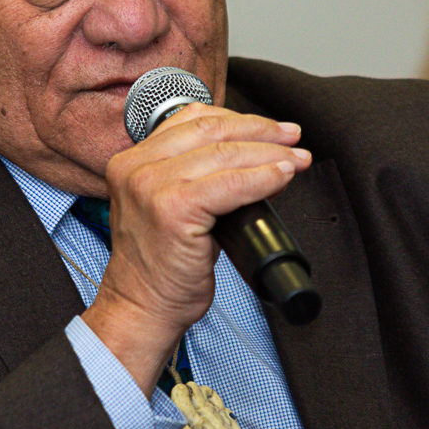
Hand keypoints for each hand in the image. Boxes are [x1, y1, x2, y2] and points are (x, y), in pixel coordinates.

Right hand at [83, 103, 309, 394]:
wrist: (143, 308)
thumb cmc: (161, 265)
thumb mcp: (170, 205)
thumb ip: (197, 174)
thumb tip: (259, 156)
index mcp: (132, 160)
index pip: (192, 119)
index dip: (239, 119)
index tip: (271, 128)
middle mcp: (136, 167)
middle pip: (211, 130)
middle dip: (261, 131)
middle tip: (293, 138)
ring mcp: (151, 186)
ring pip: (225, 154)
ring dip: (270, 154)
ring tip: (296, 159)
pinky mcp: (172, 209)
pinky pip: (231, 184)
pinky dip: (263, 178)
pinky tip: (282, 178)